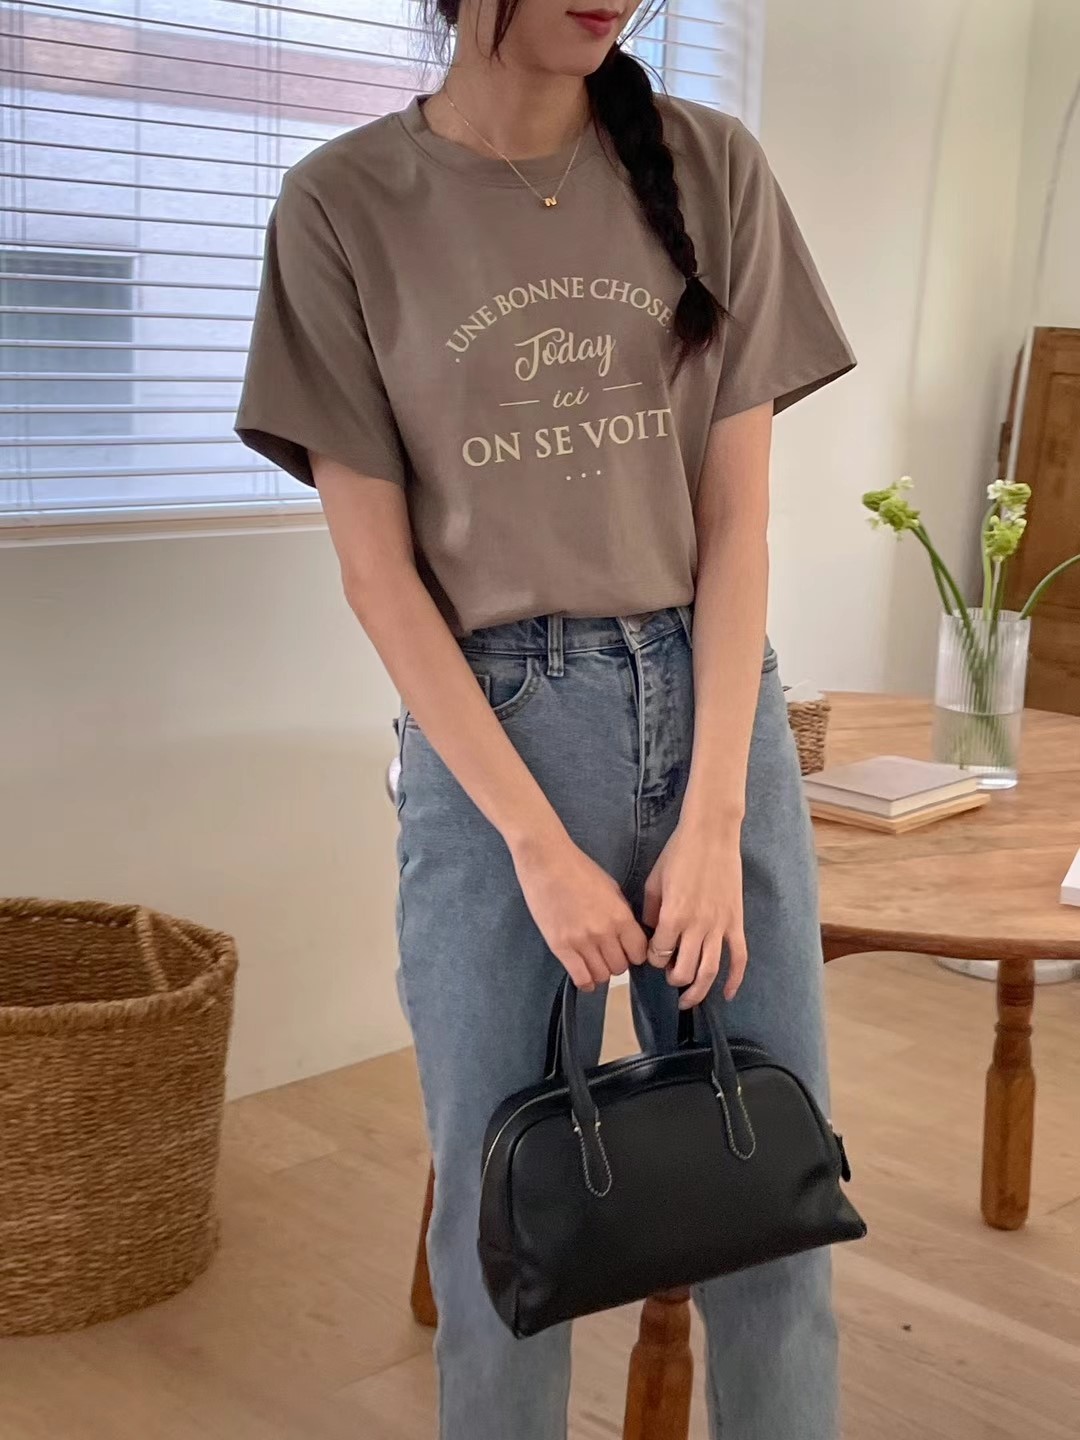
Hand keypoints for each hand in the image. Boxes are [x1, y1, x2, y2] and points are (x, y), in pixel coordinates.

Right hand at [511, 831, 647, 990]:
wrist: (547, 861)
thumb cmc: (579, 869)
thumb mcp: (612, 888)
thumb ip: (622, 914)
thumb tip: (628, 936)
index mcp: (621, 916)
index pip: (640, 953)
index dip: (635, 954)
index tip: (628, 951)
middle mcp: (604, 933)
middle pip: (621, 967)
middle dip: (617, 962)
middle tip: (609, 955)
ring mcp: (581, 942)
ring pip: (602, 975)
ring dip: (601, 972)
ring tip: (594, 962)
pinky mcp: (560, 946)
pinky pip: (580, 977)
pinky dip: (586, 981)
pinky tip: (585, 976)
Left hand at [642, 818, 747, 1007]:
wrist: (712, 834)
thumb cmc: (679, 853)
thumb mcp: (654, 880)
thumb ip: (652, 911)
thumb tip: (654, 931)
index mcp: (674, 916)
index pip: (659, 953)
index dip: (653, 958)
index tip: (653, 954)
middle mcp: (697, 926)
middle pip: (684, 971)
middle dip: (673, 979)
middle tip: (669, 976)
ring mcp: (719, 926)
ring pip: (710, 971)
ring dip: (698, 991)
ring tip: (688, 1000)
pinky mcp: (736, 922)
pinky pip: (739, 958)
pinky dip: (734, 980)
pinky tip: (727, 994)